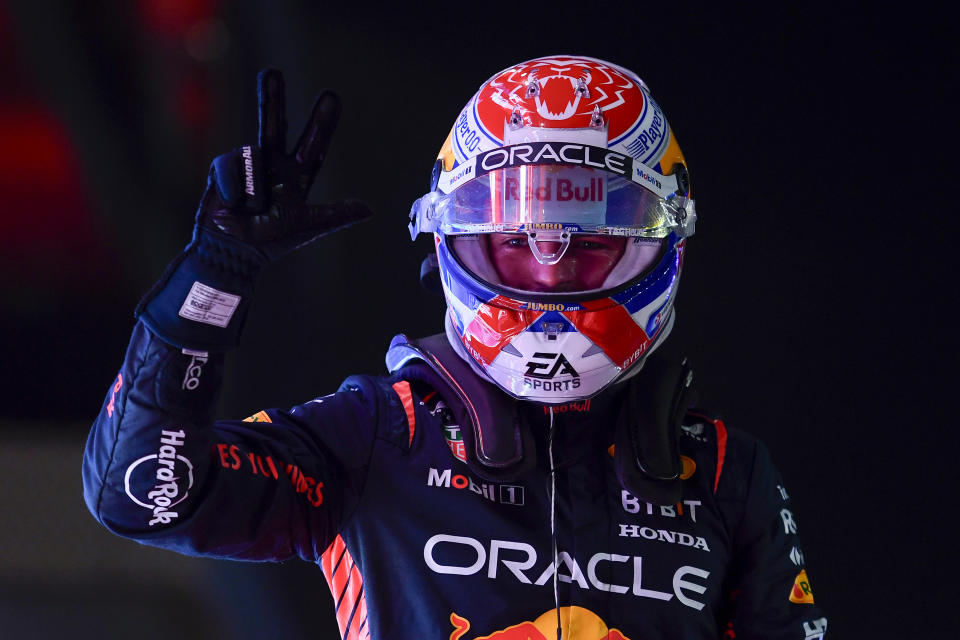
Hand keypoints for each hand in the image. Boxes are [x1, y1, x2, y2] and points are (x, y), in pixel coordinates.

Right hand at [135, 69, 370, 350]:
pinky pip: (230, 165)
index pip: (312, 144)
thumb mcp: (308, 225)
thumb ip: (337, 214)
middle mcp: (272, 164)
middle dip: (271, 98)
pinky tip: (232, 205)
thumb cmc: (271, 242)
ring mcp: (247, 166)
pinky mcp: (223, 169)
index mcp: (296, 175)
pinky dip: (234, 188)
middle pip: (273, 124)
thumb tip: (369, 209)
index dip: (322, 122)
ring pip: (252, 153)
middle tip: (271, 72)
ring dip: (253, 190)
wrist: (234, 254)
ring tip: (251, 209)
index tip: (332, 96)